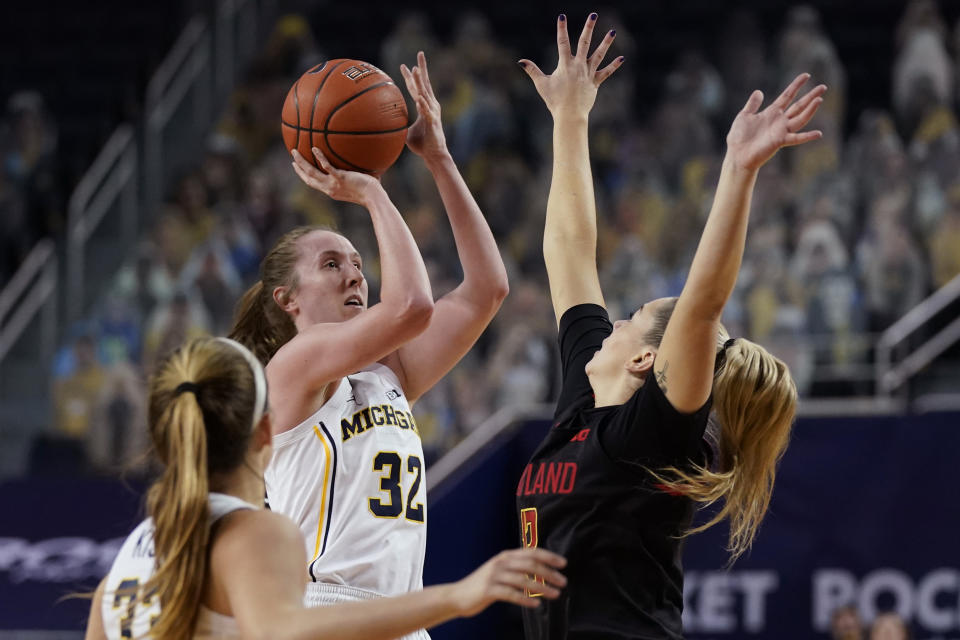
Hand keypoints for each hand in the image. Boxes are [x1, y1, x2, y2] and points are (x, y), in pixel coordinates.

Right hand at [291, 148, 381, 205]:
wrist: (374, 198)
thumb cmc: (371, 193)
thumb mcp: (358, 185)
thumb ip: (355, 176)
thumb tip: (362, 163)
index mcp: (331, 191)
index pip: (313, 183)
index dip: (304, 176)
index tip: (297, 168)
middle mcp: (329, 189)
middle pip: (308, 178)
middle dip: (298, 168)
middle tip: (292, 158)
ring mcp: (333, 184)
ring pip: (311, 172)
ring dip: (301, 162)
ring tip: (295, 151)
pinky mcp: (340, 178)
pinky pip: (326, 166)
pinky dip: (319, 157)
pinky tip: (315, 148)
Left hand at [400, 52, 447, 159]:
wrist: (433, 155)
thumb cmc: (422, 144)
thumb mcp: (406, 132)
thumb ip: (398, 124)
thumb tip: (384, 124)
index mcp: (424, 106)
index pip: (417, 87)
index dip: (411, 76)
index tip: (404, 65)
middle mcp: (431, 106)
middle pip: (425, 84)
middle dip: (422, 68)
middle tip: (420, 53)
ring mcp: (433, 113)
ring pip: (425, 94)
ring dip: (420, 82)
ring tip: (416, 70)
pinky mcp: (433, 123)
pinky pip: (427, 112)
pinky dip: (423, 105)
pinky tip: (419, 97)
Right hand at [451, 548, 566, 616]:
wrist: (457, 595)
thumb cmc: (483, 585)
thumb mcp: (500, 571)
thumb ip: (517, 568)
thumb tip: (541, 571)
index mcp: (505, 556)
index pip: (531, 552)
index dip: (549, 556)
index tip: (563, 563)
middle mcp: (500, 563)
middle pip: (530, 565)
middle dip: (549, 573)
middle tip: (563, 582)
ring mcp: (494, 576)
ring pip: (523, 580)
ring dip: (542, 587)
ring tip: (555, 594)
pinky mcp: (489, 590)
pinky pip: (511, 594)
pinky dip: (525, 599)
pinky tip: (536, 604)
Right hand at [518, 13, 623, 118]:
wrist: (569, 115)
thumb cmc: (554, 100)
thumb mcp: (541, 84)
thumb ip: (532, 70)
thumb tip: (520, 61)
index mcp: (565, 65)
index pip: (563, 43)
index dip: (561, 29)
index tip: (562, 17)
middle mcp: (578, 66)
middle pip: (584, 43)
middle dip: (588, 28)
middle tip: (593, 15)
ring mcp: (588, 74)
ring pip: (599, 55)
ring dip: (606, 42)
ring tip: (612, 31)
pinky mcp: (595, 83)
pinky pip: (606, 73)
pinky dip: (614, 66)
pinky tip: (622, 58)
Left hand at [725, 74, 826, 170]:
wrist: (737, 155)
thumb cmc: (739, 137)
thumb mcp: (744, 115)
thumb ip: (753, 104)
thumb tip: (758, 92)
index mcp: (772, 113)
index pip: (787, 95)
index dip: (796, 85)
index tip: (807, 75)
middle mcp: (779, 121)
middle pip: (799, 106)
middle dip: (811, 96)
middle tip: (823, 87)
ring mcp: (781, 131)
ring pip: (800, 118)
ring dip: (810, 110)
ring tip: (819, 99)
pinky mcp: (780, 141)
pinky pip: (796, 138)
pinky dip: (807, 136)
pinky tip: (818, 133)